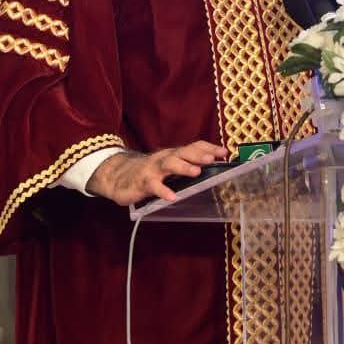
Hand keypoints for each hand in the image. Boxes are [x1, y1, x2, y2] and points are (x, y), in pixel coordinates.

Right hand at [86, 142, 227, 205]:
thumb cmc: (150, 172)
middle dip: (198, 155)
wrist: (118, 176)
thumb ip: (186, 165)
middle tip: (212, 158)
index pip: (193, 146)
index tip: (225, 152)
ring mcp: (152, 169)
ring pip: (168, 164)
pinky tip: (172, 197)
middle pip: (182, 152)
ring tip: (196, 172)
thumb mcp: (169, 166)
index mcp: (174, 154)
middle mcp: (164, 158)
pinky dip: (163, 191)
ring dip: (183, 167)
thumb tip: (213, 166)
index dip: (209, 148)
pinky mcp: (142, 182)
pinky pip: (153, 186)